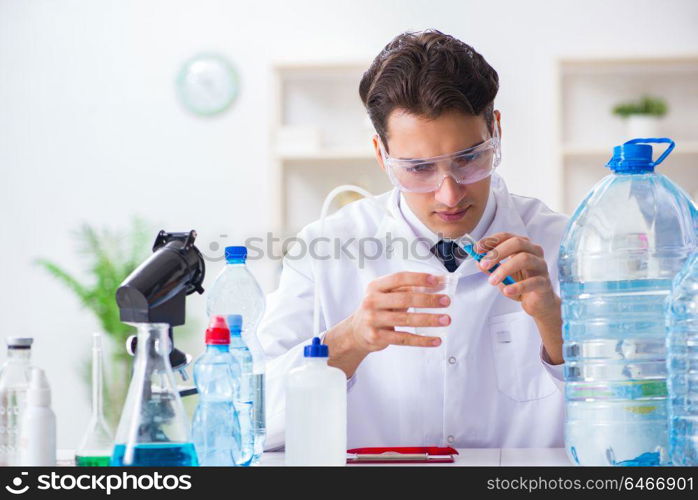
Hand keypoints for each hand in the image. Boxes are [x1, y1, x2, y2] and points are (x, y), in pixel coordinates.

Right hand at [324, 271, 450, 376]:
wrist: (356, 331)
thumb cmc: (378, 309)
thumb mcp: (388, 295)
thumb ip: (410, 289)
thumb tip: (439, 283)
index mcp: (376, 286)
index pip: (399, 278)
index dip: (418, 278)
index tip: (436, 281)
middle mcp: (372, 301)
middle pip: (404, 299)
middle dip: (428, 299)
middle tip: (446, 301)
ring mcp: (373, 319)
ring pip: (405, 319)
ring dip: (429, 320)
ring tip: (445, 319)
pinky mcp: (377, 336)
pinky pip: (404, 338)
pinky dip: (422, 340)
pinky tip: (435, 339)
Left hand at [477, 233, 562, 363]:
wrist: (537, 302)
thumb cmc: (520, 282)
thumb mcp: (501, 273)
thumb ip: (490, 267)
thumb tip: (477, 261)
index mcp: (523, 245)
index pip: (506, 236)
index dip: (490, 241)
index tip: (476, 249)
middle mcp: (534, 251)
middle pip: (517, 243)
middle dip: (497, 252)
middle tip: (483, 265)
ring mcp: (541, 266)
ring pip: (524, 259)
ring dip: (504, 269)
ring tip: (492, 281)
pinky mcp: (545, 282)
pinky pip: (533, 282)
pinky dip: (518, 286)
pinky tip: (507, 290)